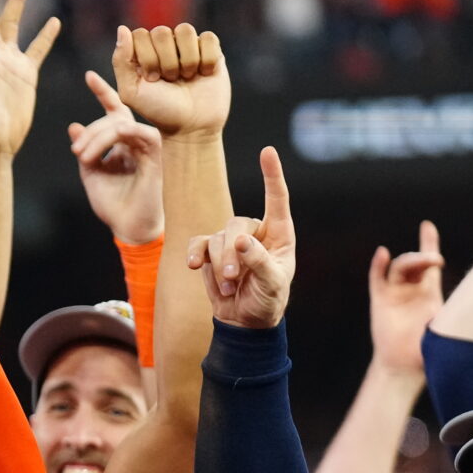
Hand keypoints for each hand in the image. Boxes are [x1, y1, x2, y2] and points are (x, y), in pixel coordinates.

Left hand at [67, 70, 164, 244]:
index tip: (88, 76)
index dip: (103, 92)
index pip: (114, 110)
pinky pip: (139, 133)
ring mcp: (146, 145)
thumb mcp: (91, 173)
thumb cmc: (112, 203)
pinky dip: (121, 134)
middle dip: (90, 130)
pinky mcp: (155, 155)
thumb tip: (73, 125)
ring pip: (121, 124)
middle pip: (112, 117)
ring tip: (83, 156)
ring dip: (98, 136)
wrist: (129, 228)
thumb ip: (84, 149)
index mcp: (122, 142)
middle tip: (76, 151)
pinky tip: (107, 144)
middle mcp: (136, 140)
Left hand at [112, 21, 229, 138]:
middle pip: (161, 31)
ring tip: (187, 78)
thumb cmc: (159, 111)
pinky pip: (208, 38)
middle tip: (170, 81)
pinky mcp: (211, 50)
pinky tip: (204, 74)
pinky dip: (206, 59)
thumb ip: (121, 61)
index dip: (146, 58)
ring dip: (187, 60)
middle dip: (165, 62)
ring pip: (185, 31)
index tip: (152, 80)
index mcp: (143, 51)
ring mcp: (188, 46)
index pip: (140, 34)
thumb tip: (122, 28)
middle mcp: (165, 45)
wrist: (192, 126)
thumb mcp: (131, 92)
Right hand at [186, 146, 296, 329]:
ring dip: (219, 264)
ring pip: (216, 238)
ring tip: (228, 287)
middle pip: (236, 224)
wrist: (245, 321)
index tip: (267, 151)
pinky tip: (192, 267)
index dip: (272, 175)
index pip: (276, 199)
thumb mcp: (272, 284)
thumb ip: (259, 262)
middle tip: (233, 278)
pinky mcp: (210, 253)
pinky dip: (195, 255)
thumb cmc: (268, 301)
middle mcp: (255, 232)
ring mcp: (230, 241)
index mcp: (279, 234)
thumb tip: (241, 241)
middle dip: (231, 252)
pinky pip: (198, 244)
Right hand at [367, 220, 443, 377]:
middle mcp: (410, 289)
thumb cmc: (429, 350)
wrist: (406, 367)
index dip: (428, 243)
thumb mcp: (448, 326)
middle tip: (436, 259)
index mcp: (428, 293)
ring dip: (410, 260)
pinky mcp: (380, 301)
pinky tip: (383, 254)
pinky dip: (378, 266)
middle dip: (424, 256)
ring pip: (400, 268)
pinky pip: (377, 279)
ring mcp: (394, 294)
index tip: (427, 227)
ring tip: (422, 259)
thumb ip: (455, 312)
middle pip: (414, 263)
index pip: (428, 264)